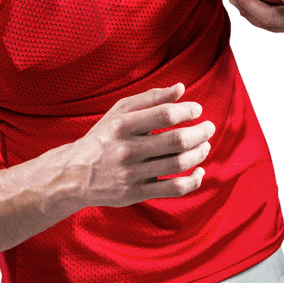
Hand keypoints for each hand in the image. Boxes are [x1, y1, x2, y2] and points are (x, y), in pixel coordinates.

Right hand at [68, 83, 214, 207]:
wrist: (74, 174)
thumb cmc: (103, 138)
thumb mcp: (118, 113)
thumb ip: (150, 99)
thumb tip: (181, 88)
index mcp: (122, 125)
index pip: (164, 115)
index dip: (187, 110)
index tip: (197, 110)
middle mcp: (127, 150)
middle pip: (176, 141)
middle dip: (201, 132)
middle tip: (209, 128)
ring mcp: (132, 174)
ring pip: (178, 164)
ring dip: (200, 153)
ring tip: (205, 146)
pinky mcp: (137, 193)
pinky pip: (174, 189)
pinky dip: (193, 181)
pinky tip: (199, 171)